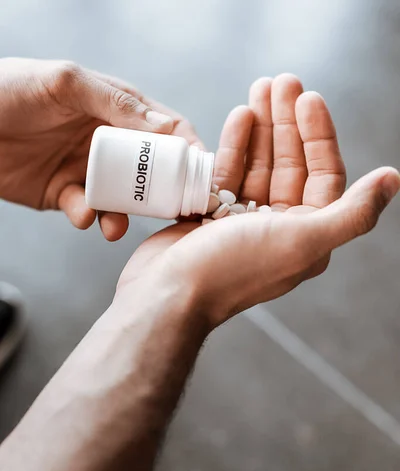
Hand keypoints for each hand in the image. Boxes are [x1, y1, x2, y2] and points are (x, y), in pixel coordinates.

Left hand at [0, 57, 201, 240]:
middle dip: (162, 192)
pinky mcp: (66, 193)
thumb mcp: (66, 84)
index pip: (166, 130)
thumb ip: (115, 101)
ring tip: (115, 226)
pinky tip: (81, 214)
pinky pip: (88, 210)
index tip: (202, 176)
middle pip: (150, 170)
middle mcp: (108, 140)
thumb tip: (167, 129)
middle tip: (173, 213)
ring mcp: (89, 169)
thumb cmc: (9, 89)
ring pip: (122, 198)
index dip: (188, 152)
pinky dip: (88, 216)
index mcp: (116, 108)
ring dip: (124, 214)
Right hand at [116, 74, 399, 327]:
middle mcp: (279, 229)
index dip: (319, 136)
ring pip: (259, 165)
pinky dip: (234, 146)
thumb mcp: (302, 241)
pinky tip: (238, 117)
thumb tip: (392, 180)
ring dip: (261, 127)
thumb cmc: (232, 270)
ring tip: (259, 89)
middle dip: (288, 123)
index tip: (308, 98)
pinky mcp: (211, 215)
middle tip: (282, 81)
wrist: (168, 294)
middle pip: (290, 165)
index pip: (323, 176)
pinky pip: (227, 174)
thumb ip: (352, 213)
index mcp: (307, 236)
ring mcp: (243, 222)